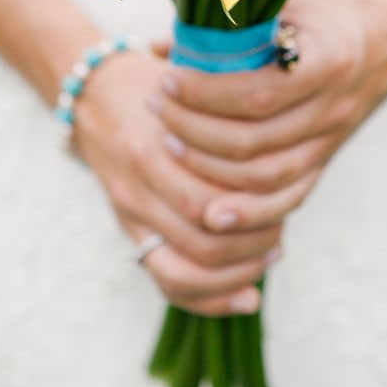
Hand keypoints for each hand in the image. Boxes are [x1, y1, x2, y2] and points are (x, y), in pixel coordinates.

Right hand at [72, 48, 281, 315]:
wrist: (96, 96)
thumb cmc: (163, 87)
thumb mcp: (196, 89)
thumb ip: (232, 119)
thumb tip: (289, 160)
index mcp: (155, 145)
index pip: (211, 199)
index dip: (256, 210)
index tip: (288, 201)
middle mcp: (139, 185)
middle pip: (202, 239)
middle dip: (252, 245)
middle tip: (281, 235)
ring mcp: (131, 213)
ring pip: (185, 271)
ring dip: (236, 274)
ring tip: (268, 258)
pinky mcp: (130, 232)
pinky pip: (167, 281)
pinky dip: (210, 298)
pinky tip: (247, 296)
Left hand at [152, 0, 386, 231]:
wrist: (384, 39)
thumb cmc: (320, 14)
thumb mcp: (284, 1)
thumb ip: (230, 21)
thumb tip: (163, 45)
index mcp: (327, 61)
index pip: (259, 94)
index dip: (205, 94)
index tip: (168, 79)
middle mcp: (332, 108)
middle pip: (254, 141)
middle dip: (193, 129)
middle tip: (156, 107)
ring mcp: (330, 141)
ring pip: (264, 176)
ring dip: (207, 167)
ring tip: (168, 141)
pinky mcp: (323, 163)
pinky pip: (285, 200)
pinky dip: (246, 212)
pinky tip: (209, 213)